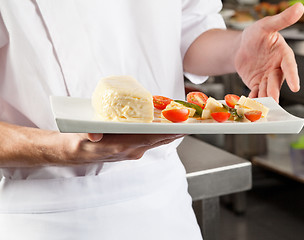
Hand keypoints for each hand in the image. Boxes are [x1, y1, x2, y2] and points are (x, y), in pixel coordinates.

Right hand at [58, 133, 184, 164]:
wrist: (72, 153)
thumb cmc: (78, 141)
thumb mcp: (80, 136)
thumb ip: (88, 134)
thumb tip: (95, 135)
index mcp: (121, 147)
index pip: (150, 138)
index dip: (168, 133)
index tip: (184, 127)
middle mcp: (130, 151)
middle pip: (158, 139)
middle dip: (175, 131)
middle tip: (193, 121)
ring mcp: (132, 151)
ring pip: (156, 140)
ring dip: (170, 132)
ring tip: (184, 121)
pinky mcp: (131, 149)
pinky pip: (150, 140)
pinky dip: (160, 133)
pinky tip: (166, 124)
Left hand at [234, 3, 303, 101]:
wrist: (241, 47)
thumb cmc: (255, 35)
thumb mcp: (266, 25)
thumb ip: (282, 19)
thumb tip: (299, 7)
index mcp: (283, 54)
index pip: (289, 65)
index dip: (293, 75)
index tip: (296, 86)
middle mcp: (277, 68)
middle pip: (277, 81)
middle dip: (275, 90)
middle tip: (273, 99)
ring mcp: (267, 78)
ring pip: (267, 89)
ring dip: (265, 97)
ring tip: (262, 105)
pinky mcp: (257, 84)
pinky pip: (257, 92)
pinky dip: (254, 98)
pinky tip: (251, 104)